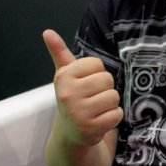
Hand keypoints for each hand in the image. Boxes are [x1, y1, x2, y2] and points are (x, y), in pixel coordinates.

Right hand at [43, 29, 123, 146]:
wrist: (70, 133)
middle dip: (104, 89)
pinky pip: (117, 114)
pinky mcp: (91, 128)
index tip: (85, 84)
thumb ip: (59, 52)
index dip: (96, 74)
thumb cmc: (73, 98)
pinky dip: (113, 118)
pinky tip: (99, 121)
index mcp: (63, 77)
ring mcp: (79, 112)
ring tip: (96, 110)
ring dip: (109, 104)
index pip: (97, 64)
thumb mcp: (65, 75)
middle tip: (92, 98)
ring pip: (114, 96)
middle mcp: (68, 94)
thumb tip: (47, 32)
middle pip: (107, 79)